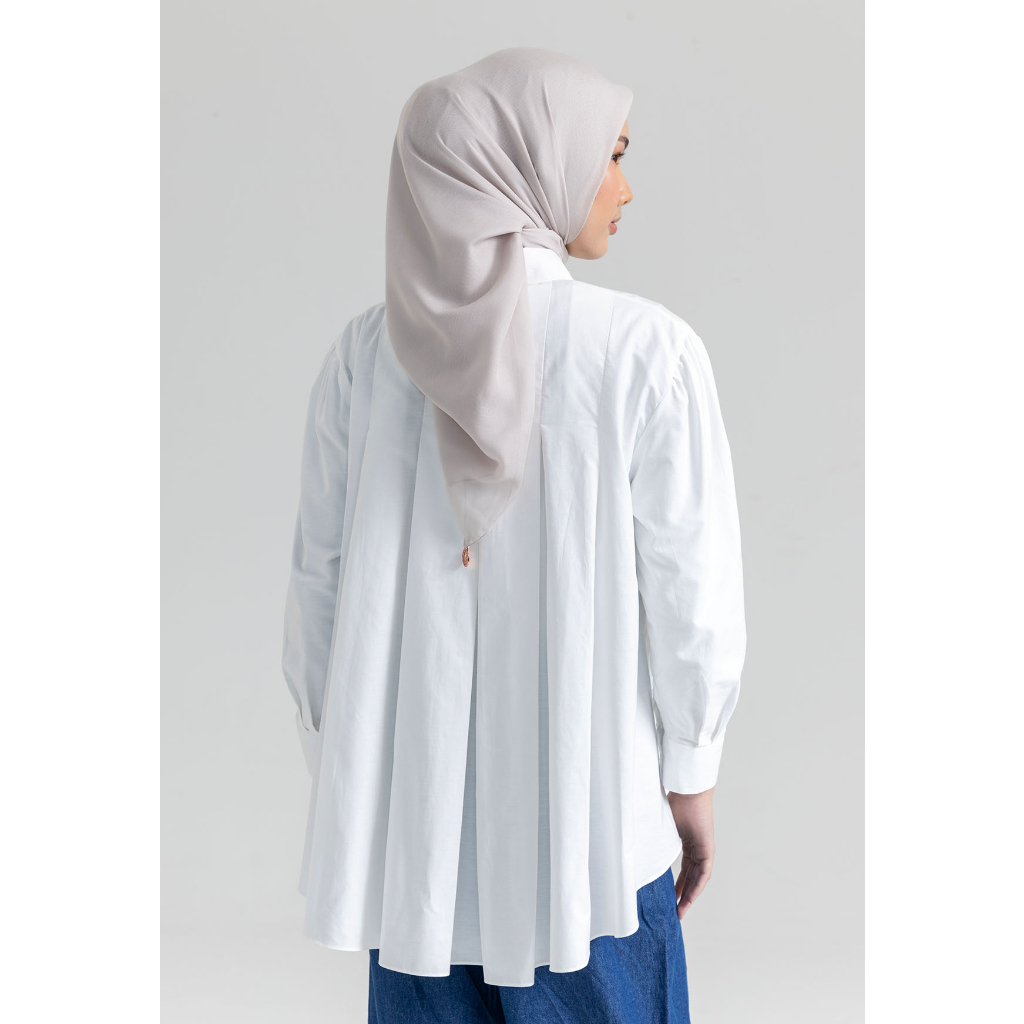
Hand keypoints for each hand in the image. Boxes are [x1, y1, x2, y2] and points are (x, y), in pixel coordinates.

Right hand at [666, 787, 714, 918]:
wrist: (687, 792)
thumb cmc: (674, 802)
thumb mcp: (662, 826)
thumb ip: (656, 838)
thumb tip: (636, 844)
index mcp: (688, 842)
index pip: (684, 869)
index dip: (678, 884)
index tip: (671, 898)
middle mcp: (697, 848)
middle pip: (691, 877)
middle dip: (683, 895)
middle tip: (675, 910)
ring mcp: (704, 850)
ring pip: (698, 879)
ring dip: (690, 895)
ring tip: (681, 910)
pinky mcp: (708, 850)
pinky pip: (703, 873)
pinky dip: (697, 886)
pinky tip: (690, 898)